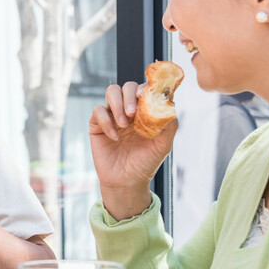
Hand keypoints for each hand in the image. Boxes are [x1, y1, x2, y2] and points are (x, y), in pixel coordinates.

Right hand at [89, 81, 176, 219]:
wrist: (126, 182)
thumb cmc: (145, 163)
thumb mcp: (163, 145)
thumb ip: (169, 125)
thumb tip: (171, 104)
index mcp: (145, 112)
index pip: (145, 90)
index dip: (146, 87)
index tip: (146, 95)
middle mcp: (129, 110)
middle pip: (127, 87)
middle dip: (129, 95)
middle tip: (133, 113)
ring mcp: (112, 115)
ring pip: (111, 91)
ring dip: (118, 104)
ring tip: (124, 124)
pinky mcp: (97, 124)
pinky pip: (98, 111)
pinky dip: (106, 121)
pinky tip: (114, 137)